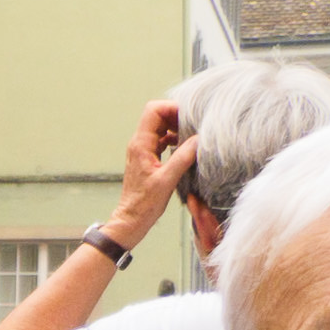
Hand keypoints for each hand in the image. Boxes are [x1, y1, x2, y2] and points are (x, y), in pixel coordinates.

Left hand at [110, 99, 199, 239]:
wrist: (131, 220)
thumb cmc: (144, 205)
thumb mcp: (167, 180)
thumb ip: (183, 157)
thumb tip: (198, 139)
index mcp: (140, 144)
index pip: (153, 110)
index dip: (171, 108)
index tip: (188, 116)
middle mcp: (139, 144)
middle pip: (157, 116)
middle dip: (176, 116)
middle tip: (193, 126)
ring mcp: (142, 151)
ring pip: (159, 128)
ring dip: (175, 128)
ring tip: (191, 137)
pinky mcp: (147, 159)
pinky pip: (160, 140)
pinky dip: (173, 139)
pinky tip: (184, 148)